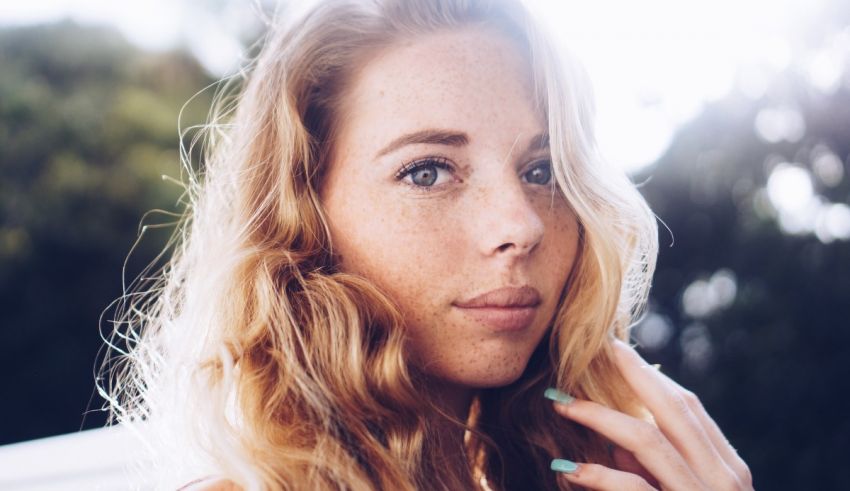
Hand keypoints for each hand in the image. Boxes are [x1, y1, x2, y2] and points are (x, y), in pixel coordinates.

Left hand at [546, 339, 752, 490]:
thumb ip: (657, 468)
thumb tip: (614, 436)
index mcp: (727, 469)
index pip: (688, 408)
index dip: (650, 376)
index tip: (616, 351)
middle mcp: (723, 481)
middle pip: (674, 409)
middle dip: (631, 374)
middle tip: (593, 348)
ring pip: (649, 442)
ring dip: (599, 417)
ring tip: (560, 403)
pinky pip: (634, 490)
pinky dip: (599, 476)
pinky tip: (569, 470)